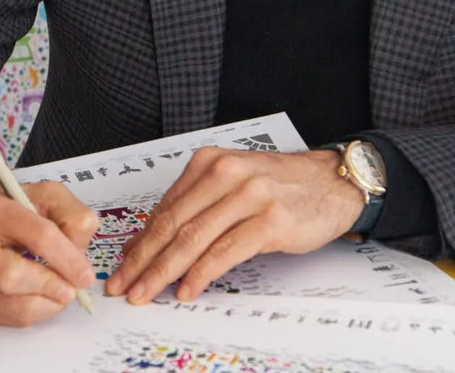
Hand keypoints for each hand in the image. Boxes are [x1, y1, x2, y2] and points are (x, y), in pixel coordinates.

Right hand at [0, 181, 97, 325]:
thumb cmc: (3, 208)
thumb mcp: (41, 195)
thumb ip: (70, 215)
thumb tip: (79, 254)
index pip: (36, 235)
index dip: (67, 259)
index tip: (85, 275)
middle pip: (13, 276)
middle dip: (51, 287)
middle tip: (71, 290)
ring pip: (10, 305)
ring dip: (45, 305)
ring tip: (57, 294)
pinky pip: (3, 318)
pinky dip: (28, 312)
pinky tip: (34, 298)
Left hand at [104, 147, 363, 303]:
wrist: (332, 182)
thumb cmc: (280, 186)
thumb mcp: (232, 184)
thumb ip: (195, 207)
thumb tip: (151, 242)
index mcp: (209, 163)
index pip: (164, 208)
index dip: (139, 241)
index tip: (122, 266)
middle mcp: (226, 173)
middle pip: (172, 224)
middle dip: (143, 260)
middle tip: (124, 285)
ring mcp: (249, 195)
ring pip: (194, 239)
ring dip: (165, 271)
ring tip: (147, 292)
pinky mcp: (271, 220)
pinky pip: (226, 252)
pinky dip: (202, 274)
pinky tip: (188, 289)